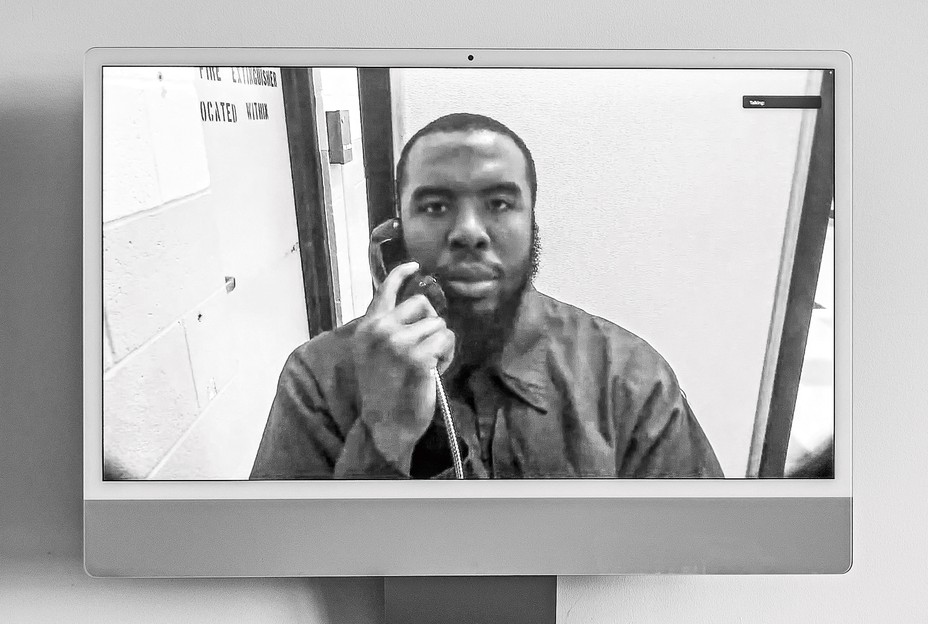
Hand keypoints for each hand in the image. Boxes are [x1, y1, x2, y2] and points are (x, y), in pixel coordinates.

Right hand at [352, 262, 456, 461]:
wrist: (385, 424)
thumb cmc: (384, 391)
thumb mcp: (374, 353)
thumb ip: (388, 328)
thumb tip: (418, 306)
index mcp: (367, 328)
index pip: (385, 290)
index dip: (401, 274)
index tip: (414, 266)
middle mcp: (380, 330)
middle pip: (422, 305)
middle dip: (430, 324)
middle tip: (423, 350)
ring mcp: (398, 343)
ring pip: (439, 325)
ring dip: (440, 344)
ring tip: (427, 366)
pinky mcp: (418, 357)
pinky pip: (446, 340)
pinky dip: (447, 355)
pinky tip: (434, 371)